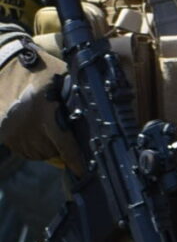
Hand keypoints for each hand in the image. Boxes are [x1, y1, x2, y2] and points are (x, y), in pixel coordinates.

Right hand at [0, 36, 71, 166]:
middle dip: (61, 145)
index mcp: (45, 110)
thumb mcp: (65, 83)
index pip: (64, 143)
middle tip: (61, 128)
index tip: (83, 172)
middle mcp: (27, 123)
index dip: (75, 160)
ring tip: (46, 126)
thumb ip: (79, 102)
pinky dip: (34, 144)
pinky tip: (34, 129)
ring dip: (47, 145)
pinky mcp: (5, 135)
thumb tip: (101, 126)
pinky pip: (26, 151)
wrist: (7, 68)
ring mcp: (13, 131)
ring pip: (39, 153)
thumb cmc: (43, 74)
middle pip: (53, 151)